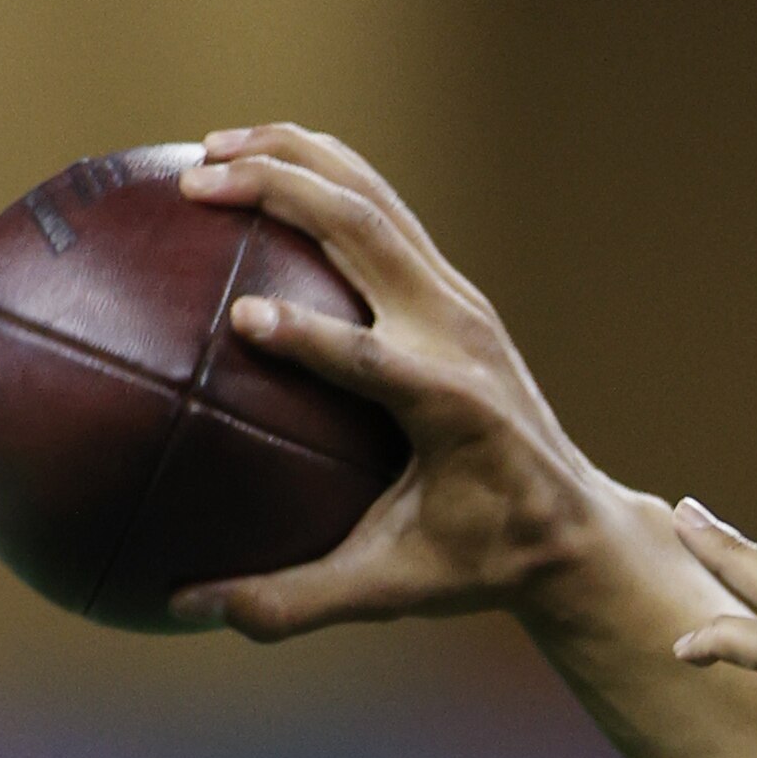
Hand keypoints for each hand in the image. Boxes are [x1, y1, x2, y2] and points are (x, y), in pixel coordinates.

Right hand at [166, 123, 613, 637]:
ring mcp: (461, 304)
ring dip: (296, 163)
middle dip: (283, 194)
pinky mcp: (452, 292)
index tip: (240, 319)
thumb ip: (293, 601)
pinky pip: (383, 213)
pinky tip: (252, 168)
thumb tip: (186, 608)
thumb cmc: (479, 561)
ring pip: (375, 202)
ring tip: (208, 149)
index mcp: (452, 406)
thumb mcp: (391, 590)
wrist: (570, 525)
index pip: (374, 358)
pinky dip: (321, 178)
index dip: (311, 336)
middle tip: (194, 183)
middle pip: (370, 235)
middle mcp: (460, 337)